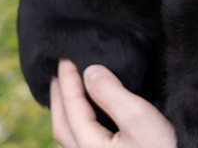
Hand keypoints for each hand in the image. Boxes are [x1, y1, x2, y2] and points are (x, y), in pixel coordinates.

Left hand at [51, 60, 177, 147]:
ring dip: (68, 112)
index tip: (66, 58)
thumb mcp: (139, 118)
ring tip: (70, 92)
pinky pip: (85, 142)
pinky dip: (80, 123)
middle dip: (58, 99)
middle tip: (58, 74)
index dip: (68, 81)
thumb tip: (90, 71)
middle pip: (63, 126)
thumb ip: (112, 94)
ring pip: (73, 137)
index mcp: (91, 147)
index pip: (72, 108)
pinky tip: (92, 115)